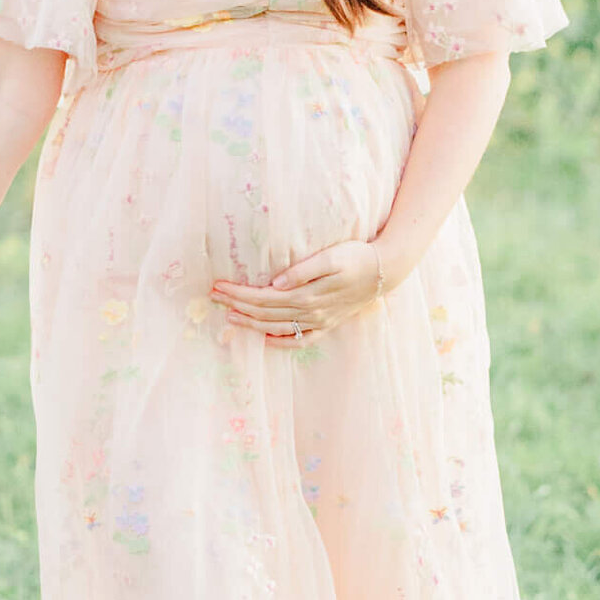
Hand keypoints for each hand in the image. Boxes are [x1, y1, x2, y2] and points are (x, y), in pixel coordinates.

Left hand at [211, 240, 382, 345]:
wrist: (385, 271)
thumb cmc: (356, 257)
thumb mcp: (331, 257)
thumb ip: (303, 270)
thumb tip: (275, 282)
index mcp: (307, 295)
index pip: (263, 297)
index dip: (239, 294)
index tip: (218, 286)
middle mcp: (311, 312)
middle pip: (265, 313)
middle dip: (237, 306)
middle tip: (214, 298)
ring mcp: (319, 322)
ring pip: (277, 327)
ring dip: (251, 323)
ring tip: (229, 317)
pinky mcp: (327, 325)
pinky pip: (299, 340)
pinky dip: (280, 341)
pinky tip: (266, 339)